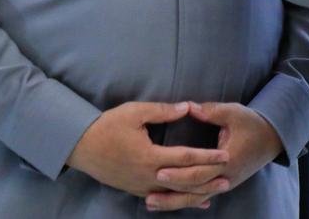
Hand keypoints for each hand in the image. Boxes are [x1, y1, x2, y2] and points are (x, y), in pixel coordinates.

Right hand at [66, 101, 227, 201]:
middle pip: (184, 181)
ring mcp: (141, 186)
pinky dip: (179, 200)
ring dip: (197, 193)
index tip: (225, 155)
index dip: (207, 157)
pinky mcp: (135, 190)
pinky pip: (162, 198)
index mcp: (150, 156)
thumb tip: (187, 106)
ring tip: (217, 190)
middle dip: (208, 179)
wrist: (80, 147)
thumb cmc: (107, 126)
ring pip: (175, 194)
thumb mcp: (135, 112)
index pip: (186, 158)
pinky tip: (193, 201)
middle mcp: (148, 176)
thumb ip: (163, 111)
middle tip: (228, 176)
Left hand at [146, 103, 283, 210]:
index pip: (200, 170)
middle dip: (171, 191)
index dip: (179, 171)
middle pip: (195, 188)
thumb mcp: (233, 112)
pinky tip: (169, 203)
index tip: (158, 170)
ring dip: (174, 202)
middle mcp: (226, 176)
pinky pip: (202, 196)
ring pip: (197, 198)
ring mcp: (225, 183)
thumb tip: (188, 107)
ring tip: (151, 203)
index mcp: (228, 158)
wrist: (271, 138)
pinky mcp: (223, 184)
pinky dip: (185, 201)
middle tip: (148, 192)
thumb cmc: (251, 123)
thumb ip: (211, 111)